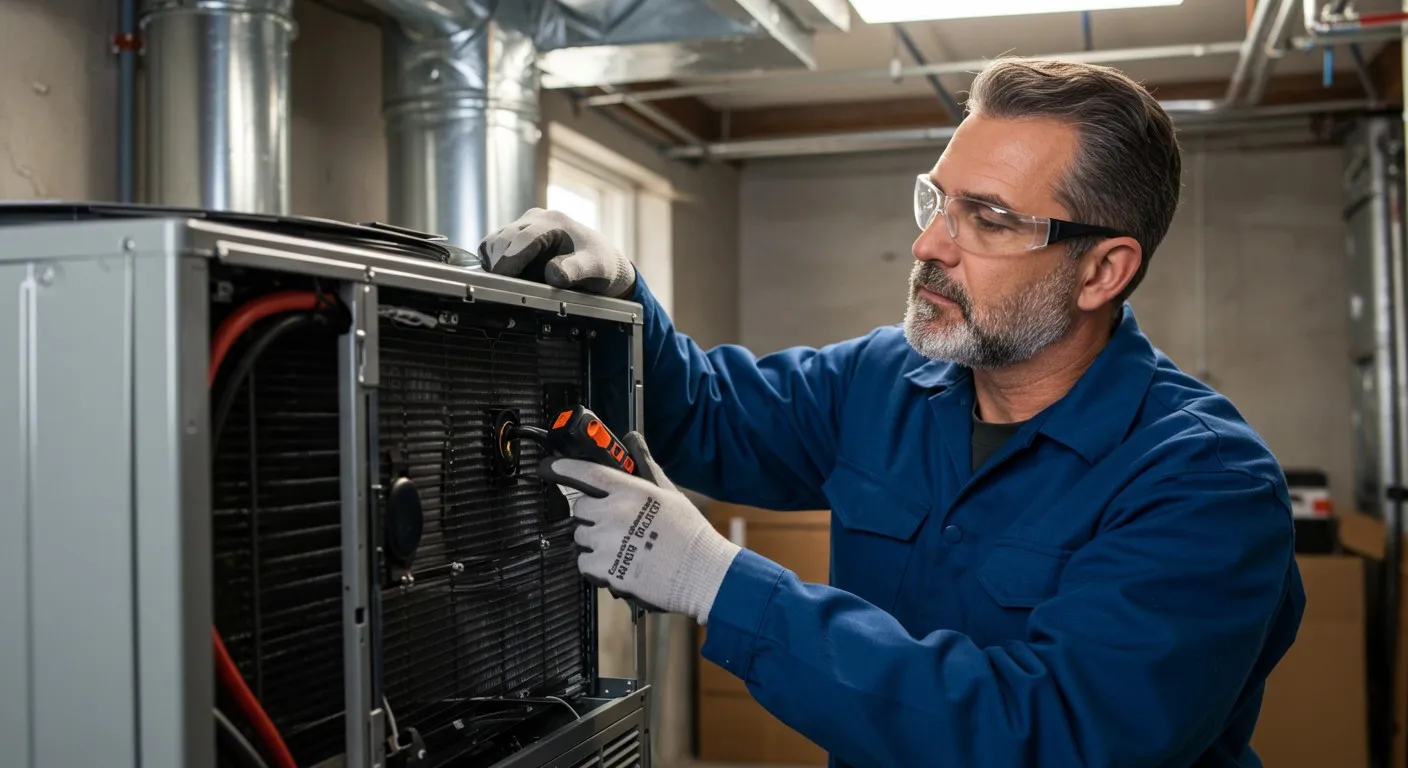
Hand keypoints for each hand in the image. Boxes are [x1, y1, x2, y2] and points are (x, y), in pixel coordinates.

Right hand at [477, 208, 636, 297]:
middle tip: (503, 290)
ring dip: (495, 264)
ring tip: (510, 285)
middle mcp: (534, 218)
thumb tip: (552, 274)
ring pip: (493, 243)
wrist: (601, 260)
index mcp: (553, 221)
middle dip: (499, 264)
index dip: (510, 260)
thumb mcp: (595, 268)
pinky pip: (493, 248)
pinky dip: (495, 263)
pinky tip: (509, 278)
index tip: (502, 280)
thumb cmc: (600, 263)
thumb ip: (576, 270)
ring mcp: (523, 226)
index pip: (522, 238)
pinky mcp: (515, 237)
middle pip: (502, 239)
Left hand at [538, 433, 740, 623]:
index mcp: (630, 491)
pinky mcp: (605, 568)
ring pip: (580, 535)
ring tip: (620, 546)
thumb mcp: (669, 493)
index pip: (588, 473)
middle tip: (614, 524)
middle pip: (580, 508)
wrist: (700, 572)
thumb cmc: (688, 533)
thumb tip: (632, 439)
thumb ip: (645, 465)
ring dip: (593, 540)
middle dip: (592, 514)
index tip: (549, 467)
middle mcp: (614, 513)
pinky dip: (594, 564)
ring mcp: (607, 542)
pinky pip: (583, 562)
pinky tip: (617, 562)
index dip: (564, 468)